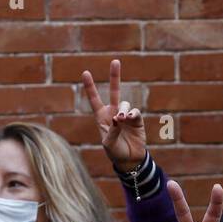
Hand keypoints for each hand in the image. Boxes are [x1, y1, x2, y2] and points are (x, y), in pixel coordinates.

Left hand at [81, 59, 146, 173]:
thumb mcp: (108, 143)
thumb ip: (113, 130)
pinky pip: (135, 112)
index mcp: (102, 117)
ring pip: (125, 104)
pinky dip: (132, 114)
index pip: (95, 99)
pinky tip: (129, 119)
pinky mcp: (137, 120)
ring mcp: (126, 115)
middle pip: (114, 91)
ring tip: (121, 119)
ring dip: (123, 110)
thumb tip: (119, 117)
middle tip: (115, 61)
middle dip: (115, 76)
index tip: (85, 72)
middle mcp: (114, 112)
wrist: (129, 160)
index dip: (90, 86)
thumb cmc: (115, 152)